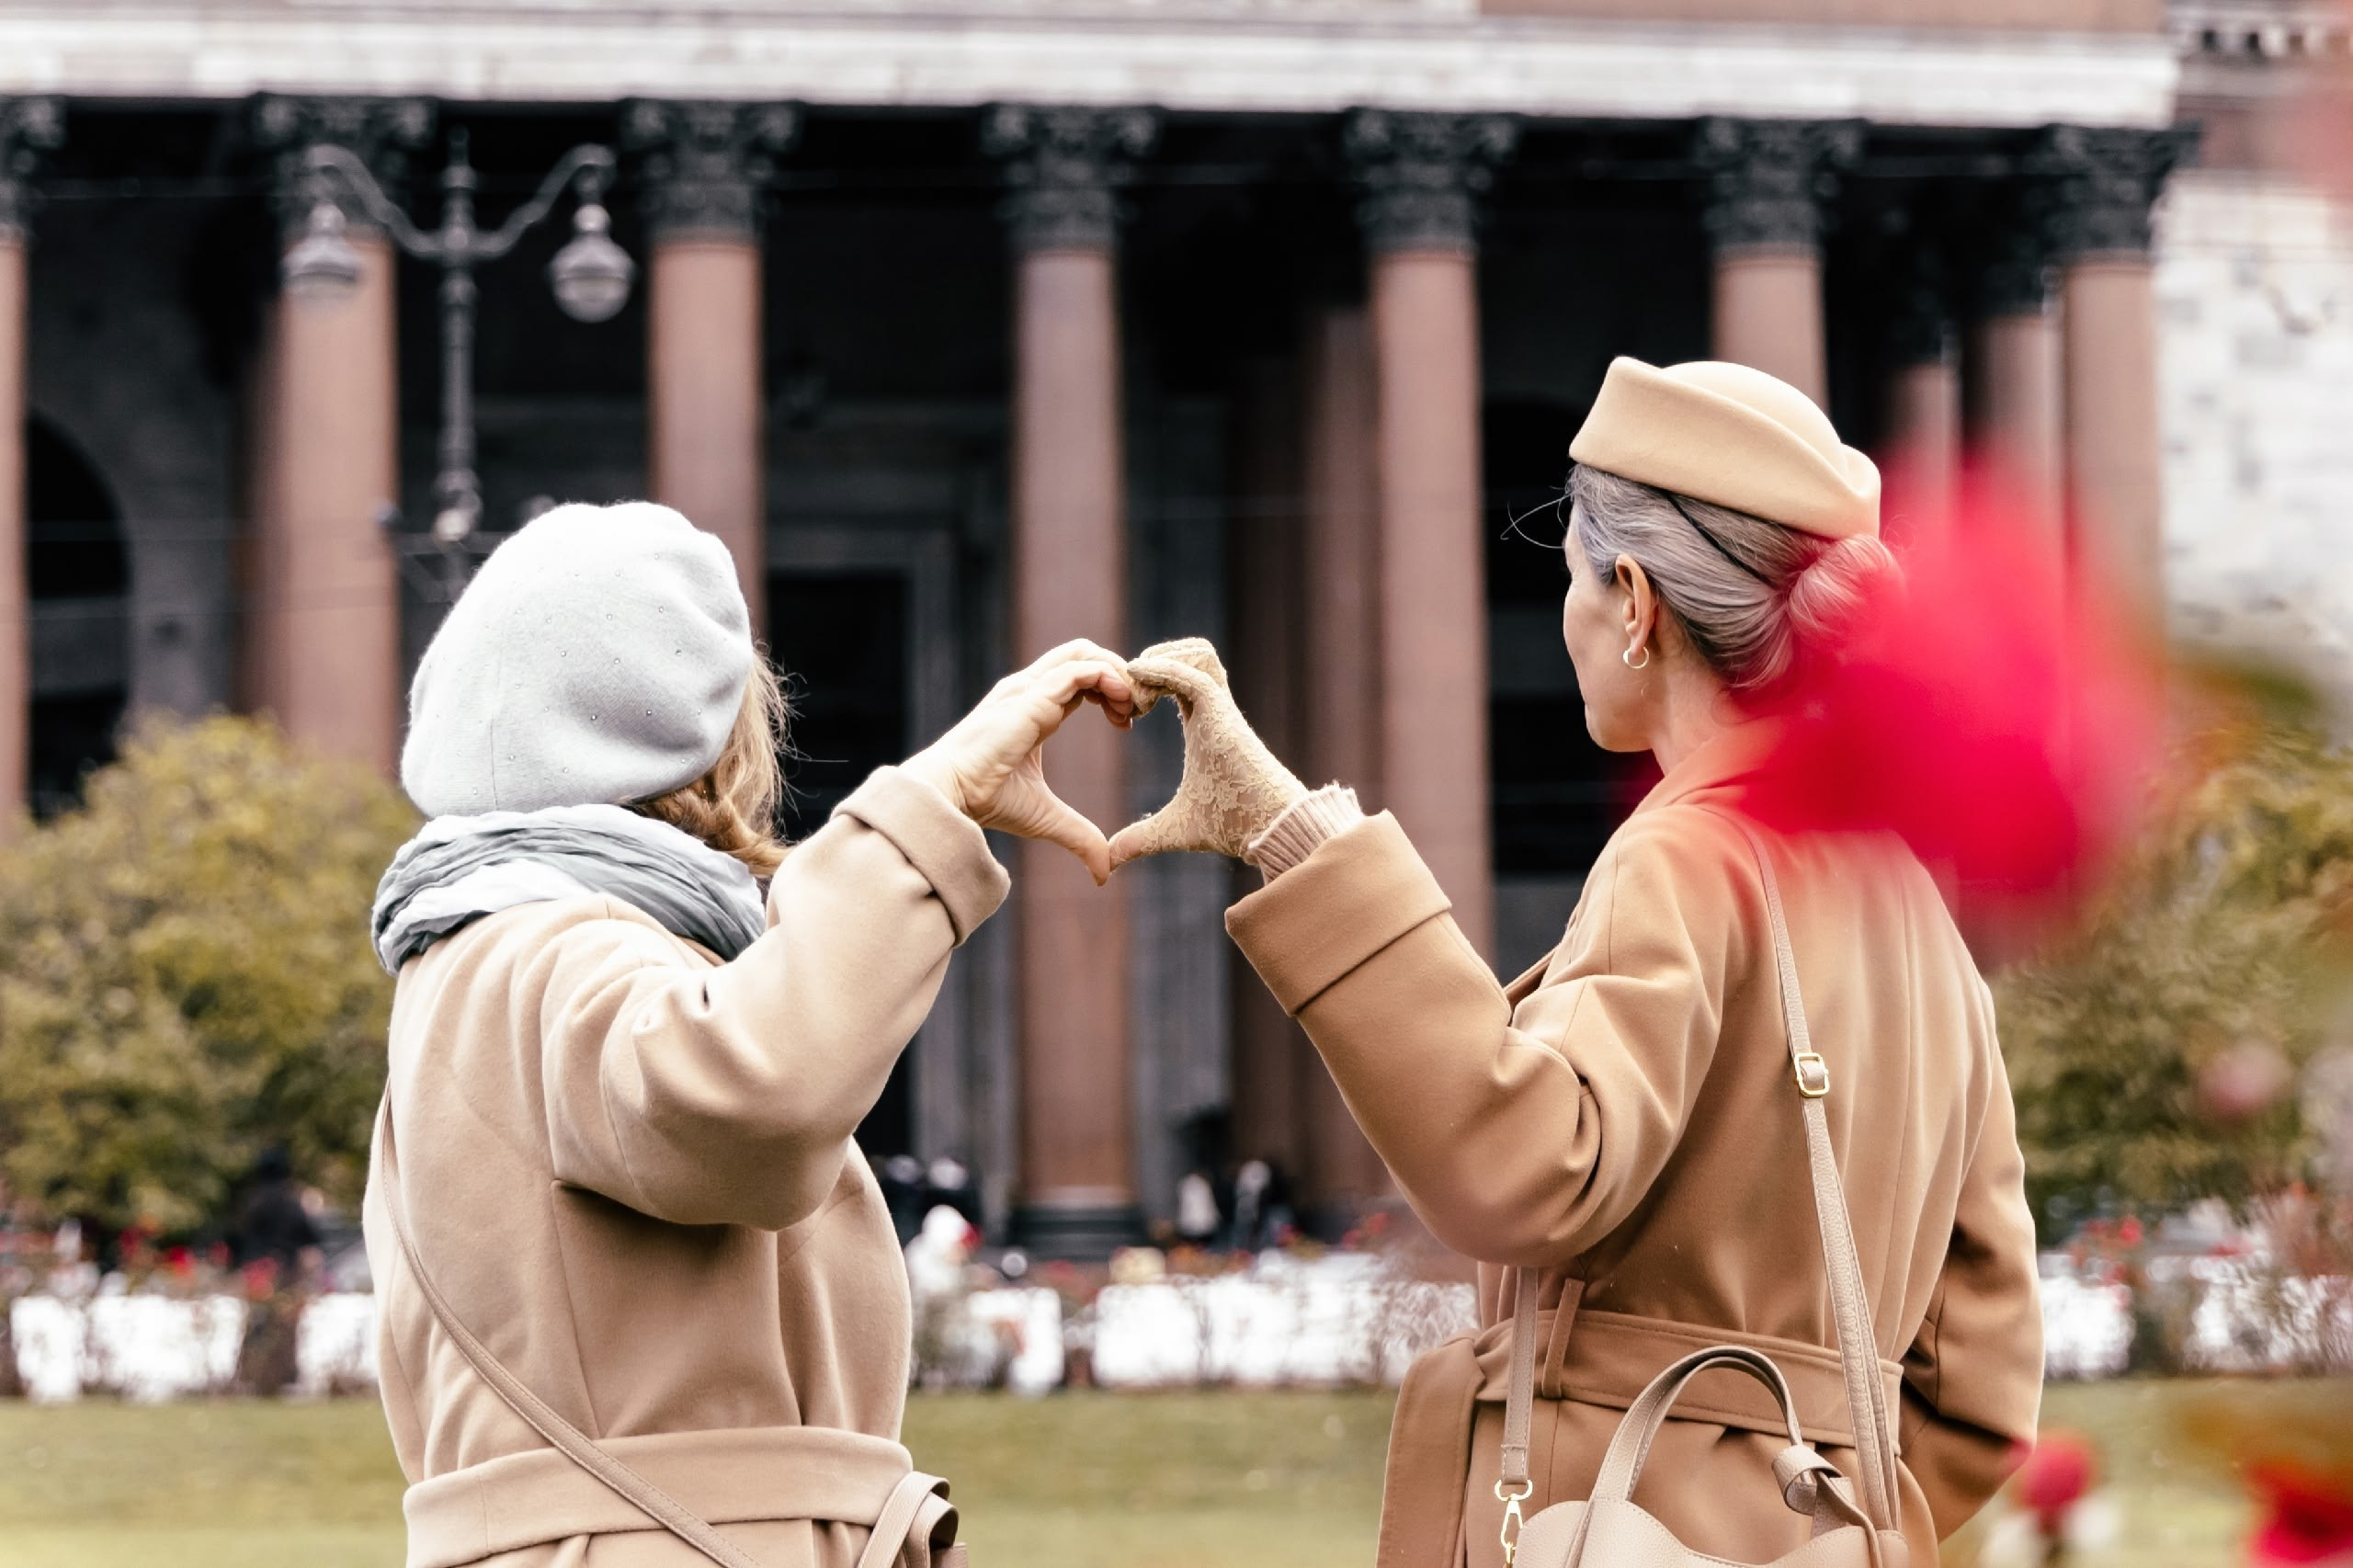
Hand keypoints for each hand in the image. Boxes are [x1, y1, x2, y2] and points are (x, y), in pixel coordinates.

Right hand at [903, 639, 1136, 884]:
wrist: (952, 796)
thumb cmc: (987, 801)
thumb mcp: (1046, 818)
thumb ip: (1079, 836)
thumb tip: (1105, 873)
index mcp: (1034, 707)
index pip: (1079, 677)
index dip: (1110, 691)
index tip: (1127, 723)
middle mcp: (1030, 689)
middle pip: (1083, 652)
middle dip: (1118, 672)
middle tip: (1136, 709)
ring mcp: (1029, 688)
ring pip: (1083, 652)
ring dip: (1118, 673)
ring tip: (1132, 707)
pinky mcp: (1030, 697)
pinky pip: (1079, 670)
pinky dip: (1108, 679)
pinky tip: (1121, 708)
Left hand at [1109, 638, 1306, 870]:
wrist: (1266, 830)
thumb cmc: (1232, 826)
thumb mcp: (1174, 829)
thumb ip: (1141, 837)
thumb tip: (1110, 859)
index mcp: (1204, 723)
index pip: (1177, 678)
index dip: (1147, 682)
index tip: (1123, 713)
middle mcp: (1214, 709)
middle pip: (1188, 653)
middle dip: (1152, 661)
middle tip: (1127, 699)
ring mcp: (1222, 708)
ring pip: (1197, 653)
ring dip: (1161, 662)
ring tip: (1137, 701)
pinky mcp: (1224, 715)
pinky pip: (1194, 675)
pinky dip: (1164, 672)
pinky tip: (1139, 691)